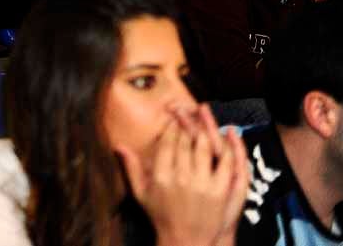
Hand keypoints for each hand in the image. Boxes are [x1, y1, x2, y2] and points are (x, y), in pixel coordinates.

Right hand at [117, 107, 249, 245]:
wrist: (187, 241)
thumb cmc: (161, 217)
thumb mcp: (141, 194)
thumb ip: (131, 168)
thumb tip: (118, 146)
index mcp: (161, 176)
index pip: (168, 142)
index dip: (171, 127)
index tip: (173, 118)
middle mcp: (181, 177)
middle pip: (185, 141)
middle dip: (186, 122)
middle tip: (186, 111)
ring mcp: (202, 184)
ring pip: (204, 147)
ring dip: (204, 130)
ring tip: (202, 121)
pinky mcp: (221, 190)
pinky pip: (224, 161)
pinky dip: (226, 147)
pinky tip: (224, 136)